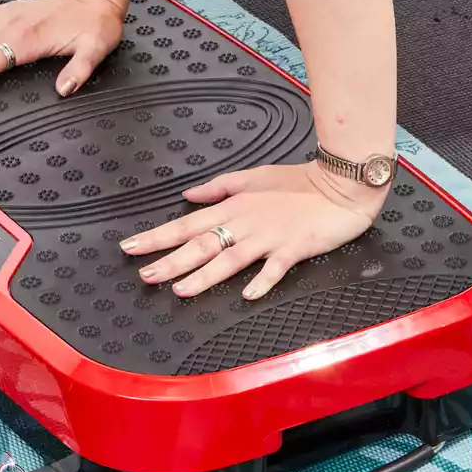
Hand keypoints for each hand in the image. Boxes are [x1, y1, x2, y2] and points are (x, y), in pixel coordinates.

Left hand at [120, 163, 386, 299]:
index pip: (188, 224)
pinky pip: (275, 268)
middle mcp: (246, 222)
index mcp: (234, 206)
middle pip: (201, 244)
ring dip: (204, 275)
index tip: (131, 246)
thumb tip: (189, 194)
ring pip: (230, 258)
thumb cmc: (299, 182)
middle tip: (144, 274)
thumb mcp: (253, 176)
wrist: (340, 185)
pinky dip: (261, 281)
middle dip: (170, 260)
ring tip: (180, 290)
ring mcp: (269, 237)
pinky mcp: (294, 248)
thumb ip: (219, 187)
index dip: (158, 236)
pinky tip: (247, 294)